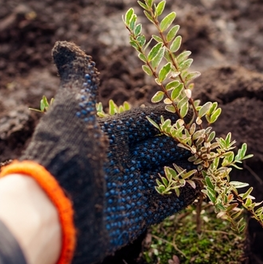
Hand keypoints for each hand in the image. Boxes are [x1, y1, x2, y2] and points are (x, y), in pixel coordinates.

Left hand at [19, 42, 195, 263]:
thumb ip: (78, 79)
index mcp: (107, 134)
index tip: (197, 110)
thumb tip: (63, 46)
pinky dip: (183, 193)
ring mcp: (128, 189)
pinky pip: (166, 203)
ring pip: (167, 173)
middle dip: (184, 141)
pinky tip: (200, 185)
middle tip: (209, 138)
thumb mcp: (72, 109)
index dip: (171, 116)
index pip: (148, 120)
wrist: (51, 212)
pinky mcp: (134, 217)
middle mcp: (119, 161)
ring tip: (210, 159)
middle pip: (161, 146)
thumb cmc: (64, 154)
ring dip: (188, 166)